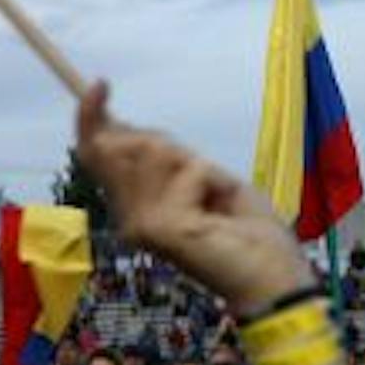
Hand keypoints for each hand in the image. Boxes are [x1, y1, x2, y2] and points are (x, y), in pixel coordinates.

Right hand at [74, 82, 311, 317]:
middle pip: (116, 147)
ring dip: (194, 164)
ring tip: (216, 200)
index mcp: (134, 210)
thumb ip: (167, 159)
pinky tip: (222, 213)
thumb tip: (130, 131)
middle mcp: (128, 218)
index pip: (96, 157)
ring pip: (153, 152)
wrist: (273, 278)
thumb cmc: (248, 233)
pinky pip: (188, 170)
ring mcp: (141, 223)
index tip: (99, 86)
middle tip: (201, 174)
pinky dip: (213, 180)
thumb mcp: (205, 180)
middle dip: (158, 141)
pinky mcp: (161, 225)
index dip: (90, 119)